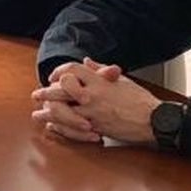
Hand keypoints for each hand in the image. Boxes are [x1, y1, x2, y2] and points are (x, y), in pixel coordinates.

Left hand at [29, 57, 156, 143]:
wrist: (153, 120)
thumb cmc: (139, 100)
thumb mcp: (121, 80)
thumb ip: (100, 70)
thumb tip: (86, 61)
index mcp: (99, 81)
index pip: (72, 70)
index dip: (60, 71)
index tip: (53, 77)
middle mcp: (93, 96)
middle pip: (61, 91)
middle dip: (46, 92)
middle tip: (37, 95)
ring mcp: (92, 113)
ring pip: (61, 112)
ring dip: (47, 112)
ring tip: (38, 114)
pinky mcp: (95, 128)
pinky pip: (71, 128)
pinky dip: (59, 126)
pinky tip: (53, 125)